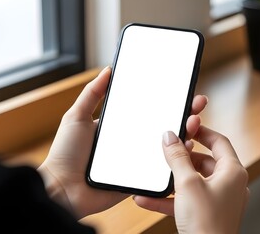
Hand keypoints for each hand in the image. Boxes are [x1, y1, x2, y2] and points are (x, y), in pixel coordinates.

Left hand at [38, 67, 207, 218]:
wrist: (62, 189)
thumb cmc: (65, 154)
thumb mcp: (76, 117)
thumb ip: (92, 94)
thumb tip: (108, 70)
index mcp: (120, 127)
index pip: (148, 111)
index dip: (165, 101)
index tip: (182, 90)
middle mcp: (132, 143)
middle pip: (162, 127)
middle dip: (183, 114)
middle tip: (197, 103)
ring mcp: (137, 161)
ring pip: (166, 147)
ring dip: (185, 134)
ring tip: (195, 122)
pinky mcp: (139, 179)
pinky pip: (161, 169)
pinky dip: (176, 160)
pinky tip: (188, 147)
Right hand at [134, 126, 248, 232]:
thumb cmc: (206, 224)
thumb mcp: (187, 184)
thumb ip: (177, 158)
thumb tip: (170, 137)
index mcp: (233, 172)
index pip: (219, 142)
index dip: (201, 132)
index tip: (186, 126)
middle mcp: (230, 185)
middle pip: (204, 162)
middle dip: (182, 159)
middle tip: (166, 152)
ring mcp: (219, 200)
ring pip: (193, 182)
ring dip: (172, 181)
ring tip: (155, 178)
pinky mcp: (208, 214)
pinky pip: (188, 199)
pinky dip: (170, 198)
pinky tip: (149, 199)